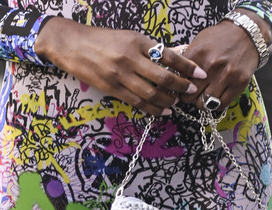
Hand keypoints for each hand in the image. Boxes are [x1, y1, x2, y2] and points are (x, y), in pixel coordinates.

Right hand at [36, 18, 206, 116]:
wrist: (71, 44)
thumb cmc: (102, 39)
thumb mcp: (128, 37)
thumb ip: (149, 48)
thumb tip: (174, 57)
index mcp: (137, 42)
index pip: (168, 55)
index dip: (187, 66)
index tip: (200, 74)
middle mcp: (130, 58)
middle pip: (163, 77)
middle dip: (181, 87)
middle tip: (192, 91)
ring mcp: (120, 75)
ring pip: (151, 94)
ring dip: (168, 101)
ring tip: (176, 103)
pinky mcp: (111, 88)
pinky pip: (136, 102)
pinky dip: (152, 109)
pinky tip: (162, 111)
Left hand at [178, 19, 261, 110]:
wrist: (247, 33)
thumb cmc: (220, 38)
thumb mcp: (199, 42)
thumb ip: (186, 60)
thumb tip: (172, 76)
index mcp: (198, 54)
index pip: (178, 80)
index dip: (177, 86)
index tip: (179, 87)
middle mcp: (211, 66)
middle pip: (189, 96)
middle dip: (188, 97)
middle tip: (191, 94)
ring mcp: (226, 76)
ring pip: (204, 104)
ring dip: (202, 102)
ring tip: (203, 96)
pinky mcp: (239, 84)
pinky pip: (220, 105)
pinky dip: (215, 105)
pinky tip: (215, 97)